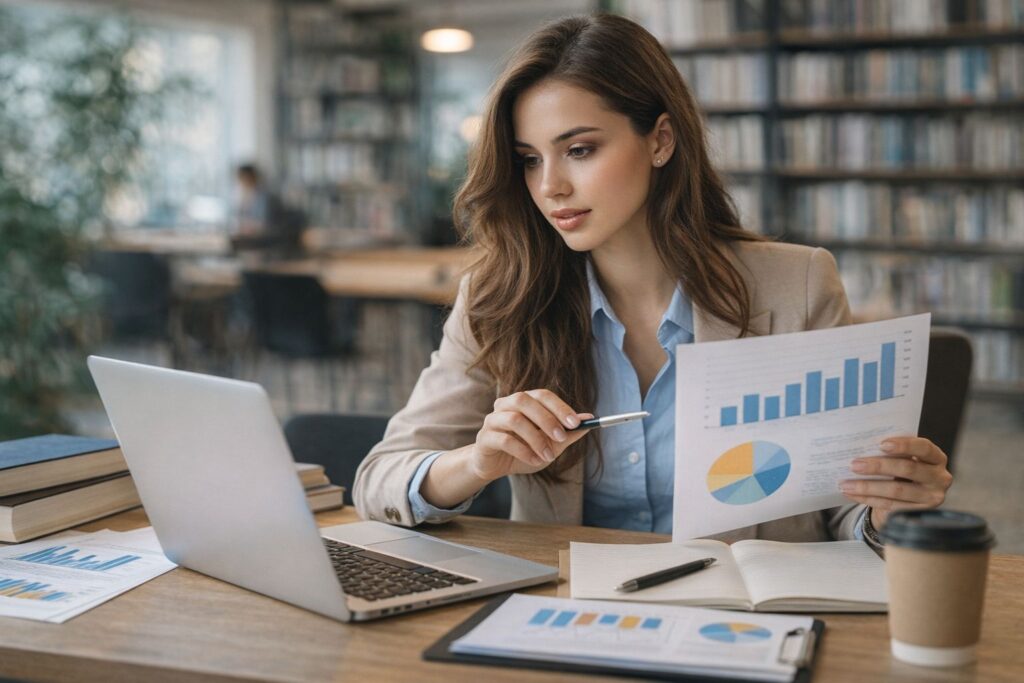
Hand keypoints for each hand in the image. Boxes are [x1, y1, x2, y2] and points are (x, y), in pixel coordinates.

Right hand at [469, 389, 592, 481]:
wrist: (496, 467)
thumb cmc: (524, 451)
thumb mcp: (550, 444)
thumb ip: (567, 432)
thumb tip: (589, 419)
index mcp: (523, 401)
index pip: (542, 395)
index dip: (559, 407)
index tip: (576, 423)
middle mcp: (505, 404)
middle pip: (525, 400)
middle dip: (547, 419)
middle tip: (562, 437)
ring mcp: (492, 419)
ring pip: (514, 419)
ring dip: (536, 439)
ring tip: (548, 457)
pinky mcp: (484, 437)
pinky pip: (504, 440)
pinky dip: (523, 451)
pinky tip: (534, 461)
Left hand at [839, 437, 953, 529]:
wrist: (907, 498)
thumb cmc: (901, 470)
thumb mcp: (902, 459)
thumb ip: (891, 452)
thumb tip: (860, 446)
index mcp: (936, 457)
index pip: (924, 448)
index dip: (904, 445)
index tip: (881, 444)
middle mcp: (940, 477)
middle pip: (908, 469)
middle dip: (878, 466)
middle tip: (854, 465)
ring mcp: (932, 497)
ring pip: (897, 490)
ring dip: (868, 486)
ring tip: (846, 483)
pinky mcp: (919, 512)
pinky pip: (891, 505)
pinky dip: (868, 499)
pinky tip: (851, 493)